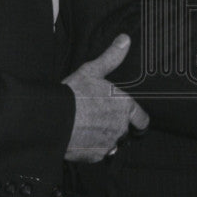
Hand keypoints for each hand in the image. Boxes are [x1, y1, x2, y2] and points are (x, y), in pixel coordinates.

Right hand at [62, 34, 149, 162]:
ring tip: (88, 128)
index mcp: (124, 107)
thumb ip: (111, 57)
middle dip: (114, 126)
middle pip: (124, 130)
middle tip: (98, 118)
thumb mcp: (93, 71)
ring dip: (103, 138)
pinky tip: (81, 138)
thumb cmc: (74, 94)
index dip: (138, 120)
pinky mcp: (95, 156)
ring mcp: (108, 143)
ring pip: (111, 142)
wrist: (54, 119)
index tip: (136, 121)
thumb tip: (125, 39)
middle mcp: (120, 127)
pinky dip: (91, 148)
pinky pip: (97, 154)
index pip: (142, 119)